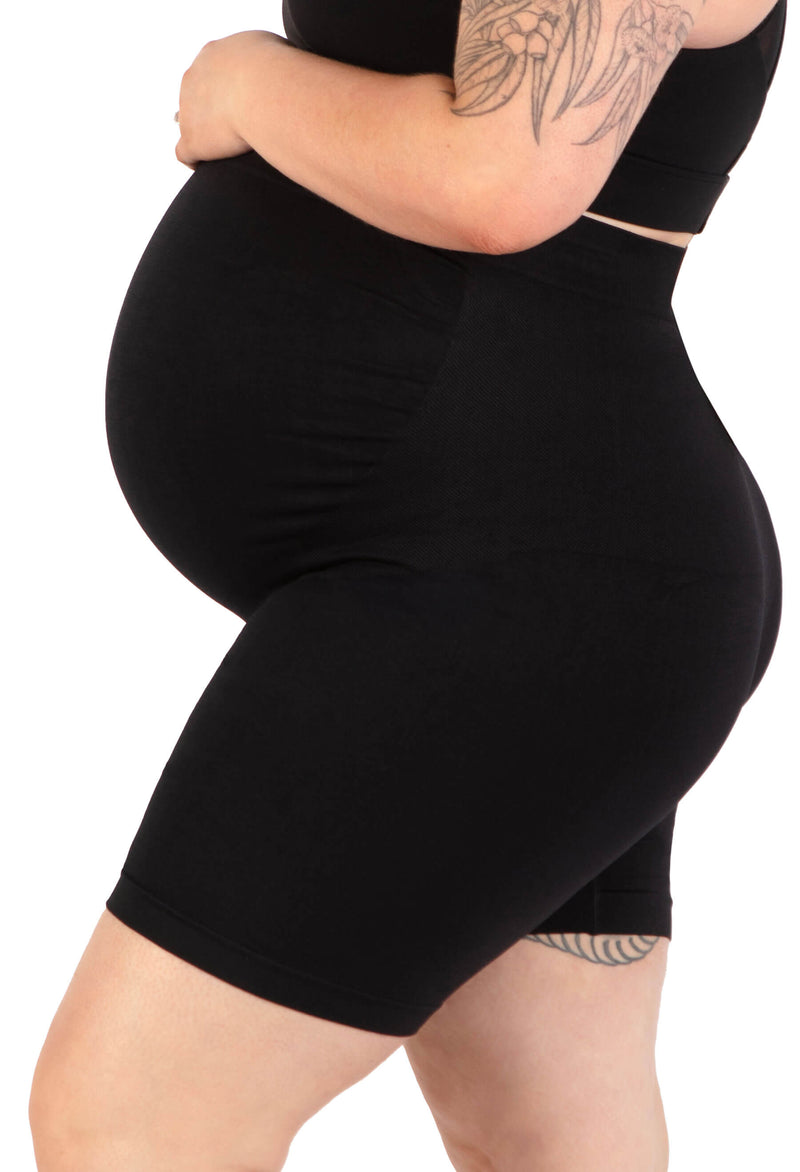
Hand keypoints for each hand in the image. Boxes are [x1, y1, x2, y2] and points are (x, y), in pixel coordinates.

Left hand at [174, 30, 290, 169]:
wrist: (265, 91)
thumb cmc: (278, 70)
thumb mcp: (272, 49)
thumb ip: (265, 59)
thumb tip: (276, 71)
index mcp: (213, 54)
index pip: (213, 71)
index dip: (226, 88)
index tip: (242, 100)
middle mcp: (194, 77)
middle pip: (196, 95)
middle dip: (212, 110)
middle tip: (237, 125)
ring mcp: (188, 110)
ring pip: (188, 123)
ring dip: (204, 135)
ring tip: (227, 148)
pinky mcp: (192, 140)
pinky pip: (185, 153)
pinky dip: (196, 159)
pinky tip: (210, 165)